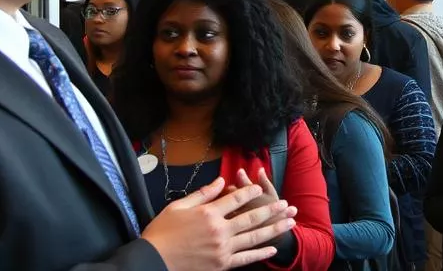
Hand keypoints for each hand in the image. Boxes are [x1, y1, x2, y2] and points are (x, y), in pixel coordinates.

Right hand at [143, 176, 297, 270]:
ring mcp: (222, 249)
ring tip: (289, 223)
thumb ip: (203, 194)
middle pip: (252, 217)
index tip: (260, 188)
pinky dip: (260, 253)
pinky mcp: (221, 264)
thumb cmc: (162, 232)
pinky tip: (273, 248)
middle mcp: (219, 230)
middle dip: (272, 210)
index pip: (236, 198)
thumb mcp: (178, 206)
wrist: (152, 261)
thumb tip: (221, 180)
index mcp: (209, 213)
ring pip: (254, 237)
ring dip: (274, 229)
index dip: (250, 191)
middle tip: (288, 205)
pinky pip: (245, 258)